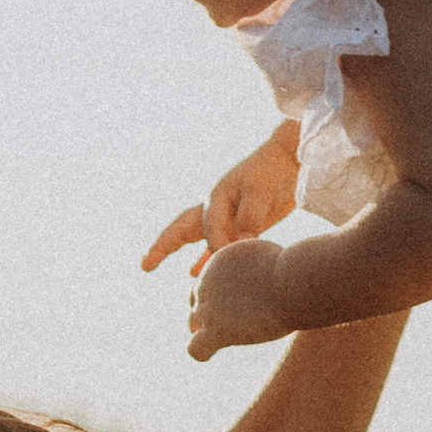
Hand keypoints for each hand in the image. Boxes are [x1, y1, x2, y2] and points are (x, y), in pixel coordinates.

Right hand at [142, 123, 301, 271]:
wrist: (287, 159)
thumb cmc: (273, 171)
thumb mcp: (261, 192)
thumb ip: (250, 218)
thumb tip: (242, 243)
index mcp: (216, 197)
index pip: (210, 230)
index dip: (219, 247)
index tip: (230, 260)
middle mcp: (213, 206)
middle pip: (181, 229)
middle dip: (163, 247)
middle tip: (144, 265)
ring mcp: (223, 215)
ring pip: (194, 237)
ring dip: (176, 251)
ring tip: (152, 266)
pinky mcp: (236, 223)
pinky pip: (215, 244)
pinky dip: (204, 257)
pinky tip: (194, 272)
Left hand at [186, 234, 300, 360]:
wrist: (294, 282)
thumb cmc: (294, 271)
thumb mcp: (271, 260)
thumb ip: (258, 269)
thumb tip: (262, 279)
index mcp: (219, 260)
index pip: (208, 280)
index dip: (221, 294)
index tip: (243, 302)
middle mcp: (207, 281)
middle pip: (197, 301)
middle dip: (213, 313)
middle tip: (239, 322)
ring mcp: (209, 307)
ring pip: (193, 323)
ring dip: (207, 331)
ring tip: (231, 335)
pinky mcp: (216, 329)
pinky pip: (196, 349)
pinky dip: (202, 352)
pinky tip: (214, 351)